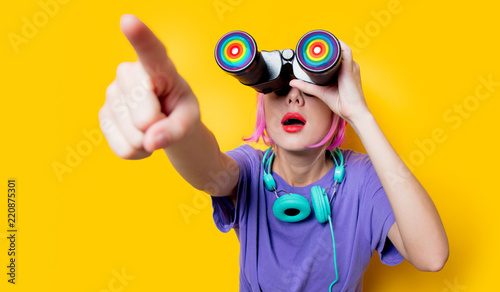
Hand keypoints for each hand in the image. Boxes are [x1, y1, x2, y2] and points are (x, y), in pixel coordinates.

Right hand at [99, 14, 199, 158]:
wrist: (165, 125)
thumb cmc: (181, 112)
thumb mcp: (190, 119)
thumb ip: (176, 130)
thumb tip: (152, 140)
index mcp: (159, 67)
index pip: (150, 51)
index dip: (140, 38)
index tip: (128, 21)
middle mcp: (130, 74)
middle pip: (144, 115)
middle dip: (159, 127)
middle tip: (163, 118)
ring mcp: (113, 93)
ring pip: (134, 135)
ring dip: (149, 142)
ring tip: (153, 127)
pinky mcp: (103, 115)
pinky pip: (123, 148)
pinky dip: (138, 152)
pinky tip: (141, 137)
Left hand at [289, 40, 369, 124]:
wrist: (353, 111)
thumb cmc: (342, 104)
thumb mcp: (320, 92)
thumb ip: (306, 86)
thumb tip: (293, 82)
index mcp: (345, 70)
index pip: (336, 54)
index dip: (326, 49)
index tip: (314, 47)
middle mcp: (349, 65)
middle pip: (338, 49)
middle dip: (326, 44)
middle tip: (312, 42)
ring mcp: (351, 65)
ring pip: (341, 47)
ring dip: (330, 42)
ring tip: (317, 40)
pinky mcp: (350, 68)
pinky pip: (345, 51)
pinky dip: (337, 46)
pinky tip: (328, 44)